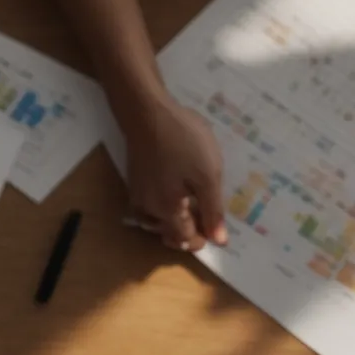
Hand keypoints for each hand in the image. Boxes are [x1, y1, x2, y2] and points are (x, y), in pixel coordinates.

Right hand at [122, 95, 227, 252]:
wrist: (148, 112)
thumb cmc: (183, 141)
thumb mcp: (208, 175)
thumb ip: (214, 210)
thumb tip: (219, 241)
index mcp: (168, 211)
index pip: (185, 239)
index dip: (203, 238)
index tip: (216, 228)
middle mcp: (148, 210)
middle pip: (169, 234)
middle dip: (188, 233)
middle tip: (207, 217)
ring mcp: (137, 196)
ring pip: (157, 223)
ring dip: (175, 222)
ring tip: (193, 206)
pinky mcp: (134, 182)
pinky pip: (149, 208)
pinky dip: (163, 209)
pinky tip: (174, 194)